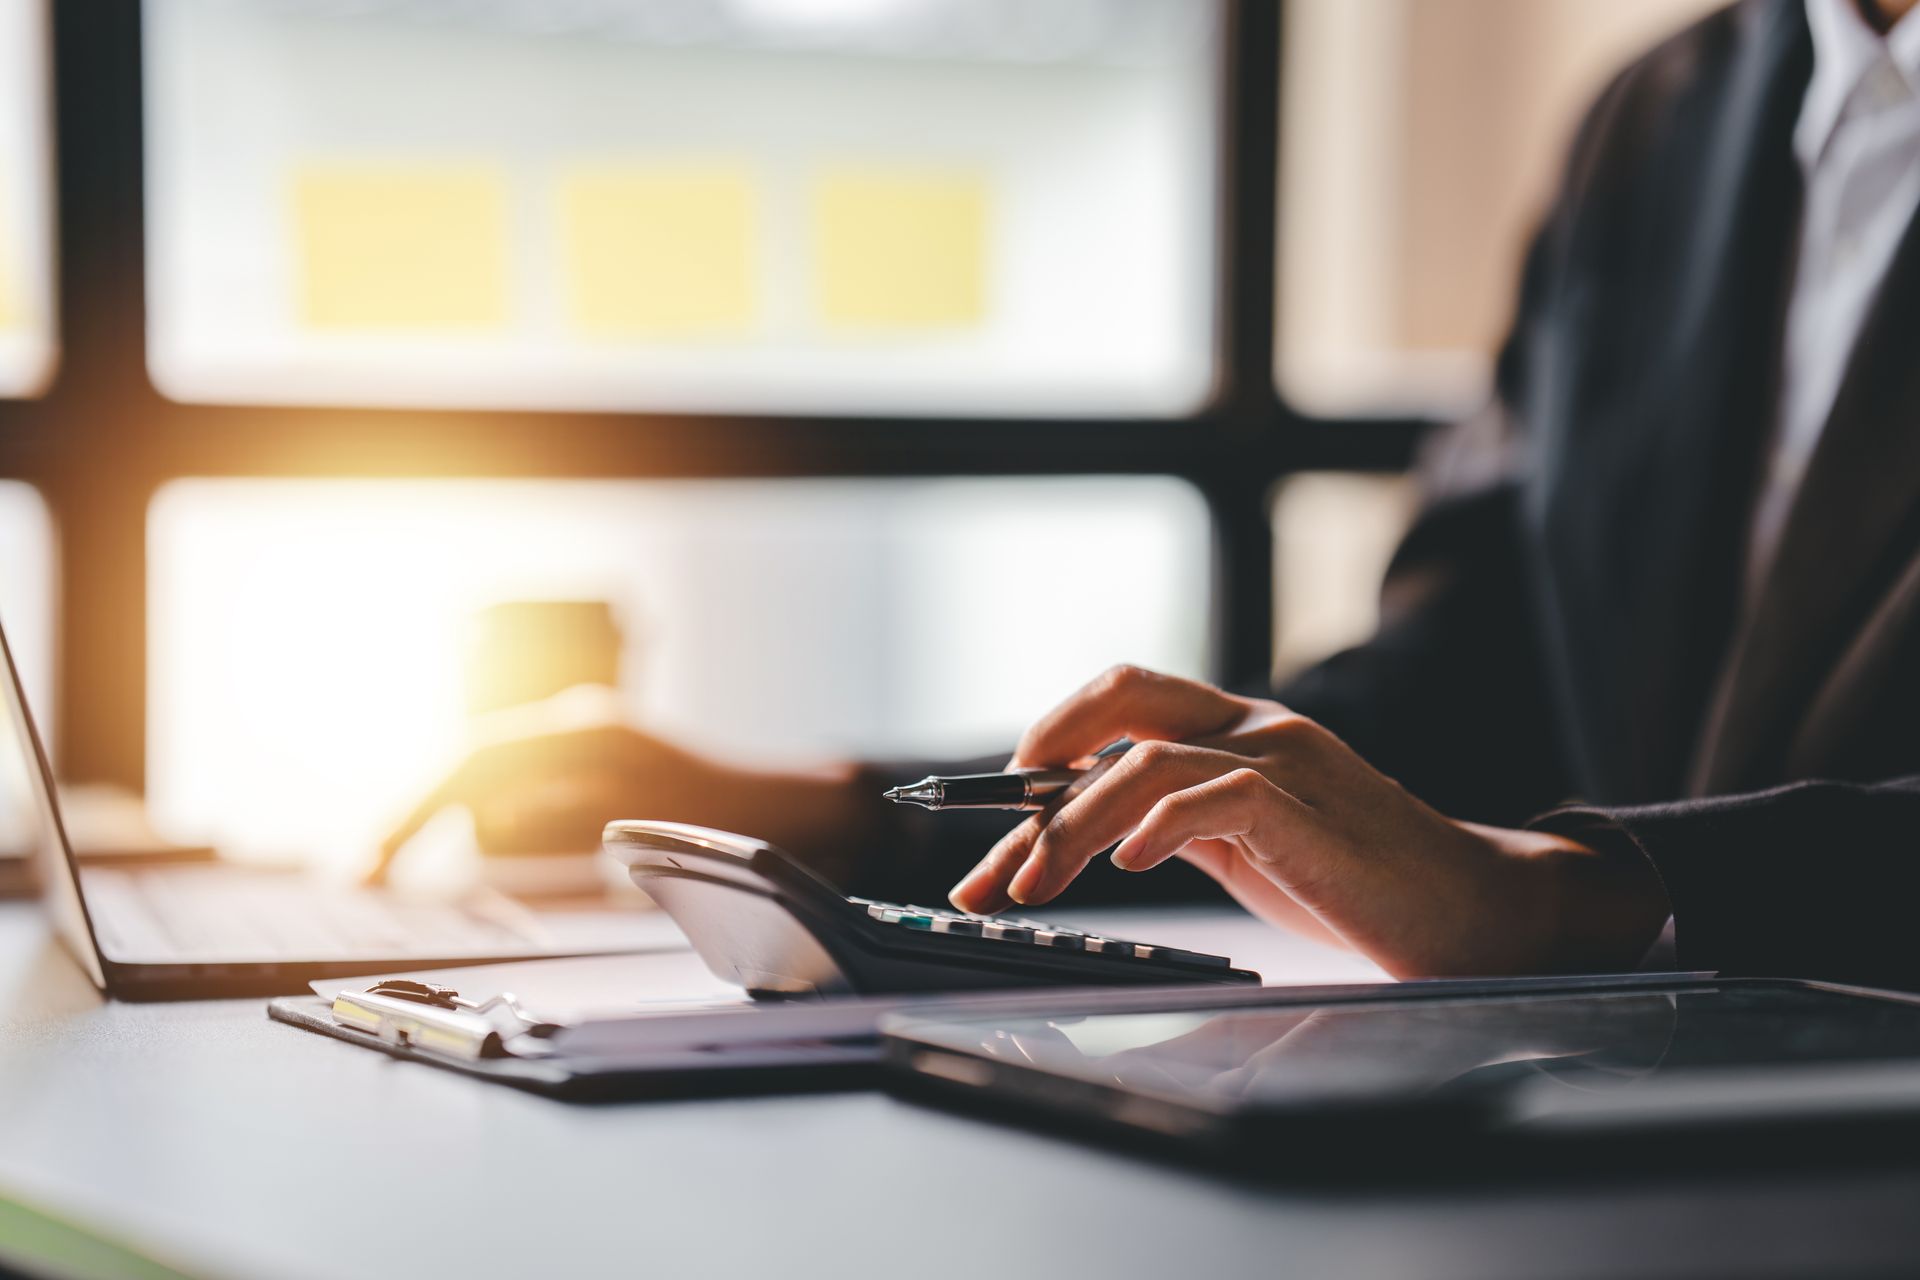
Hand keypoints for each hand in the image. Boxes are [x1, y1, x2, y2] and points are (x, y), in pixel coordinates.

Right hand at [371, 722, 865, 884]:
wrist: (808, 813)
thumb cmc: (743, 822)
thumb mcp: (652, 824)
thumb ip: (572, 820)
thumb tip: (491, 822)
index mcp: (585, 733)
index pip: (471, 763)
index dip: (414, 810)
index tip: (375, 859)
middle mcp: (579, 728)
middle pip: (467, 765)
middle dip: (411, 815)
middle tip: (362, 872)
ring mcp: (586, 745)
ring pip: (487, 777)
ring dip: (437, 816)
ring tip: (385, 865)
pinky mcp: (594, 773)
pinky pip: (517, 792)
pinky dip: (477, 820)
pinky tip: (448, 854)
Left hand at [948, 666, 1668, 978]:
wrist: (1471, 909)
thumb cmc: (1355, 880)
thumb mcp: (1244, 842)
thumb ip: (1176, 820)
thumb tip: (1081, 831)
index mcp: (1239, 728)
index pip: (1124, 703)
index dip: (1049, 740)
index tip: (994, 809)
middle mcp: (1257, 726)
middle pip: (1124, 697)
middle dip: (1040, 757)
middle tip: (993, 845)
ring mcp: (1283, 762)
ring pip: (1145, 760)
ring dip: (1069, 826)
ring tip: (1033, 885)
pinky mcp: (1304, 812)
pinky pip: (1210, 798)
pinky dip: (1152, 830)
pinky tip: (1127, 867)